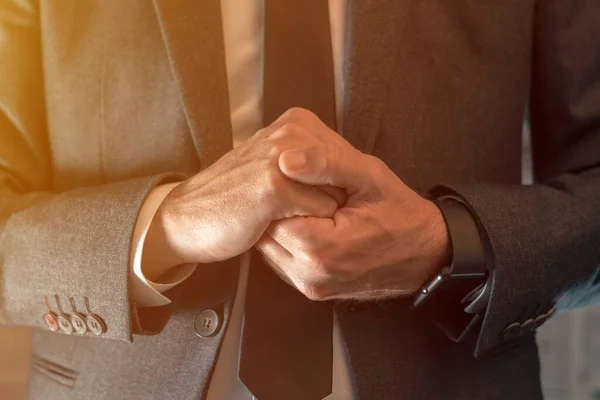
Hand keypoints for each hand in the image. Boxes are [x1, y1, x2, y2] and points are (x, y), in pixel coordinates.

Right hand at [142, 108, 346, 279]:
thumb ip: (312, 161)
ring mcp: (283, 156)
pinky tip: (276, 223)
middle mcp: (292, 131)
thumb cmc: (236, 197)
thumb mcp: (277, 165)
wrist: (188, 218)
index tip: (310, 197)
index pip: (346, 156)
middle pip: (347, 174)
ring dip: (320, 213)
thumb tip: (352, 174)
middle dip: (333, 196)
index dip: (336, 185)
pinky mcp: (275, 186)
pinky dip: (309, 226)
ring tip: (282, 214)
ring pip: (338, 194)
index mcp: (296, 122)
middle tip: (295, 208)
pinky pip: (323, 211)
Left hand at [256, 133, 450, 300]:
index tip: (297, 176)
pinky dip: (286, 240)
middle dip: (276, 207)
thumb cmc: (400, 213)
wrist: (424, 254)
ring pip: (267, 248)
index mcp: (322, 249)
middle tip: (297, 188)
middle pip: (265, 231)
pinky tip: (307, 224)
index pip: (271, 212)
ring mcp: (309, 286)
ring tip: (303, 205)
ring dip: (279, 224)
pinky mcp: (310, 290)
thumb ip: (328, 163)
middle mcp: (309, 275)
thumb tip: (285, 159)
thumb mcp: (371, 176)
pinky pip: (279, 260)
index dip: (280, 189)